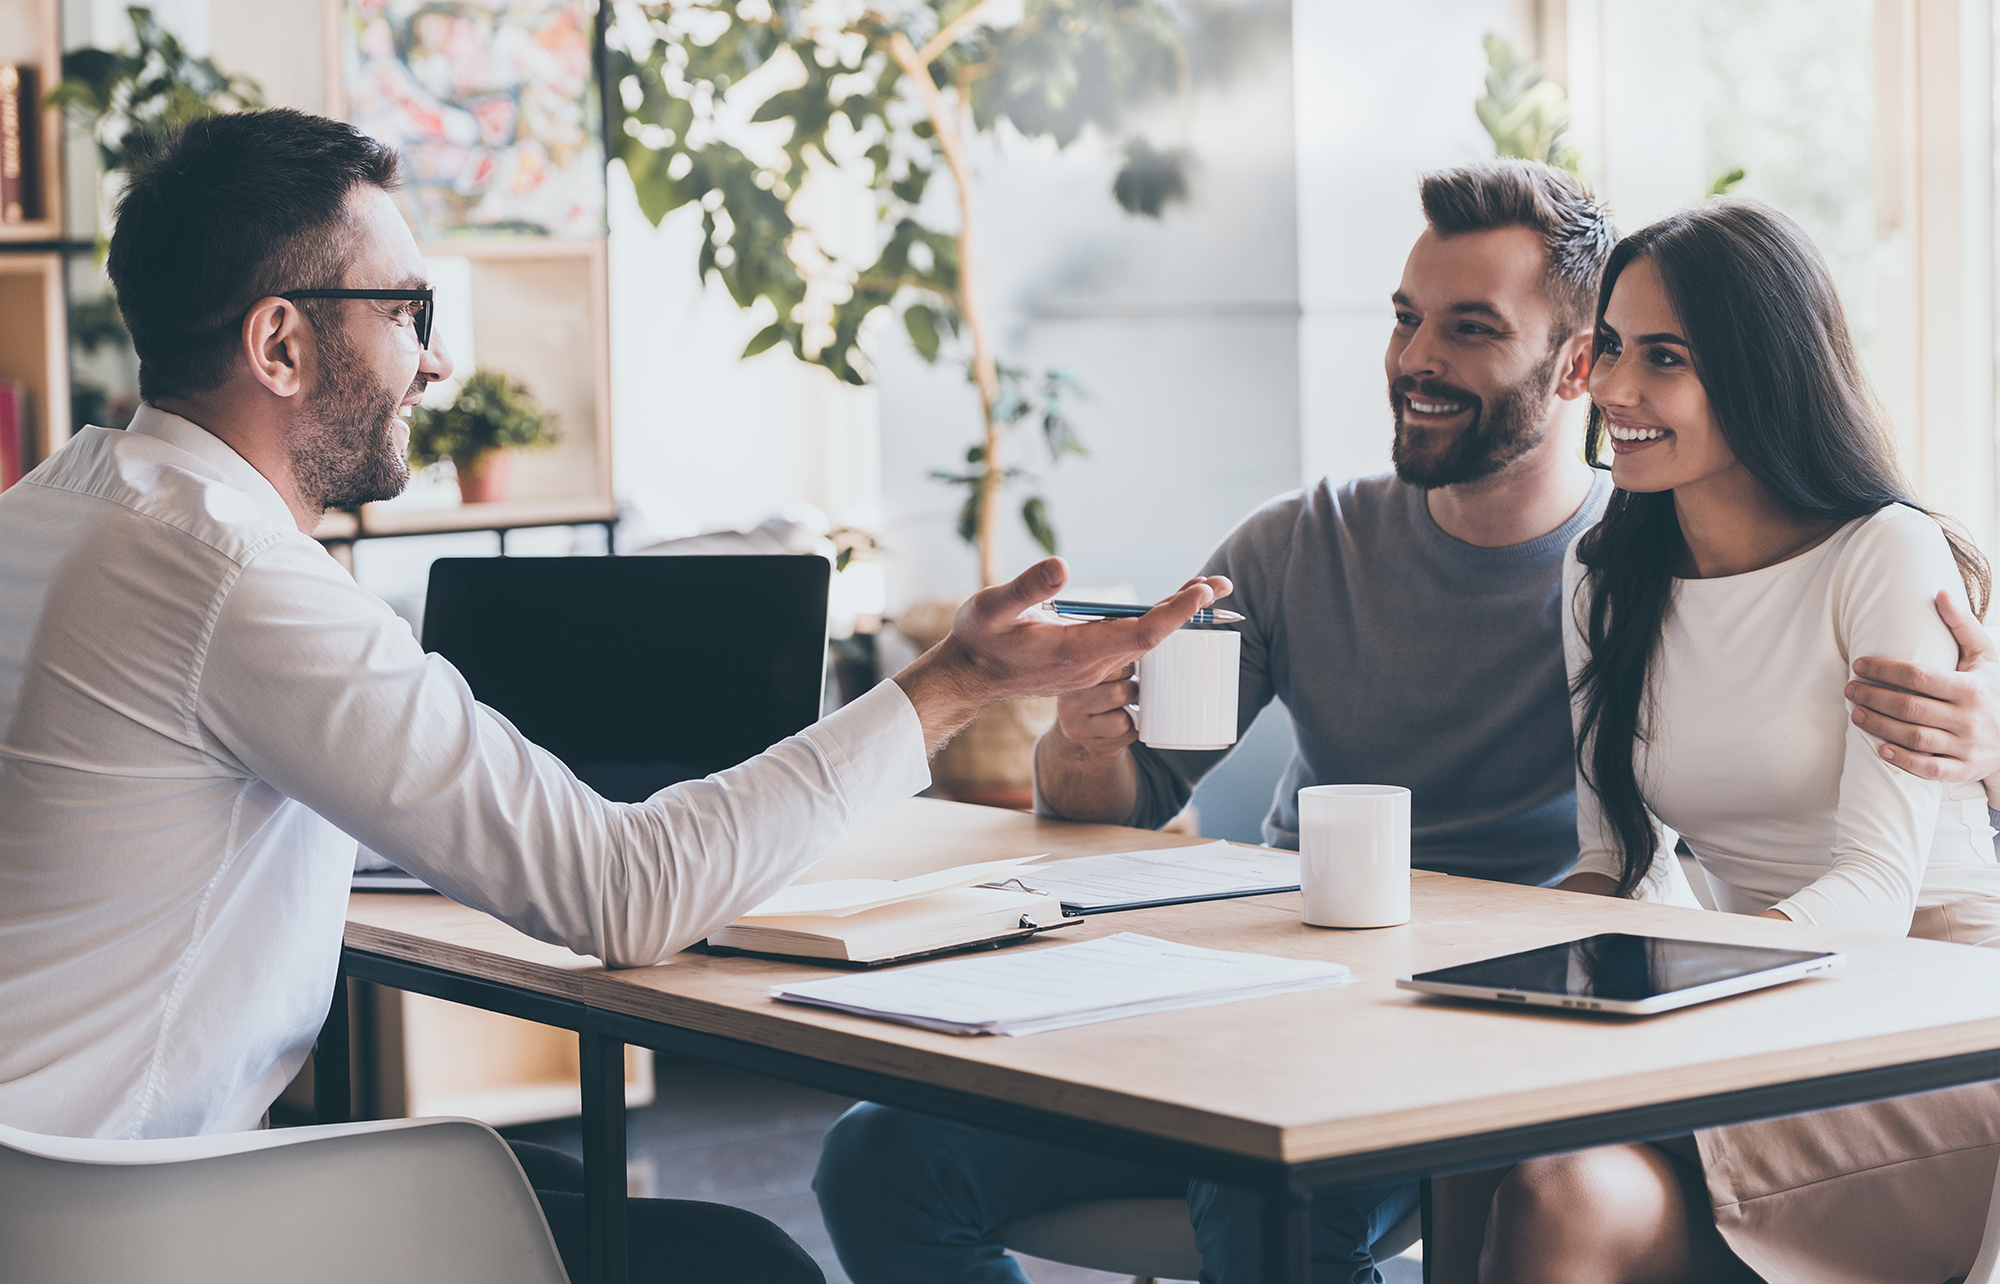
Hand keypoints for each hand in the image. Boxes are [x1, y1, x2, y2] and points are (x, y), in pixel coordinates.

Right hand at [893, 560, 1232, 751]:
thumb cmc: (980, 638)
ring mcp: (1094, 674)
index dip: (1176, 614)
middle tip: (1222, 585)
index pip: (1140, 634)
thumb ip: (1027, 588)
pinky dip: (1154, 638)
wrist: (972, 676)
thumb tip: (1063, 566)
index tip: (1203, 592)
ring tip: (1204, 593)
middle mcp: (1093, 667)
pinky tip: (1172, 616)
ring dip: (1174, 622)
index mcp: (1076, 651)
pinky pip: (1132, 659)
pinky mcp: (1091, 673)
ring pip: (1145, 649)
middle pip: (1153, 640)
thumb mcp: (992, 608)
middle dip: (1189, 612)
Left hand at [1847, 590, 1999, 792]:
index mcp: (1971, 688)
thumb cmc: (1992, 690)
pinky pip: (1929, 769)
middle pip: (1910, 707)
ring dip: (1879, 726)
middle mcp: (1970, 718)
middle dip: (1874, 697)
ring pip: (1915, 738)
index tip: (1859, 665)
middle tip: (1849, 689)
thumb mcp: (1985, 657)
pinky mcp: (1963, 769)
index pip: (1918, 676)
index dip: (1884, 670)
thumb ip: (1962, 626)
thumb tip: (1939, 593)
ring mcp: (1967, 747)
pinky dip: (1903, 760)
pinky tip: (1880, 748)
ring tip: (1855, 713)